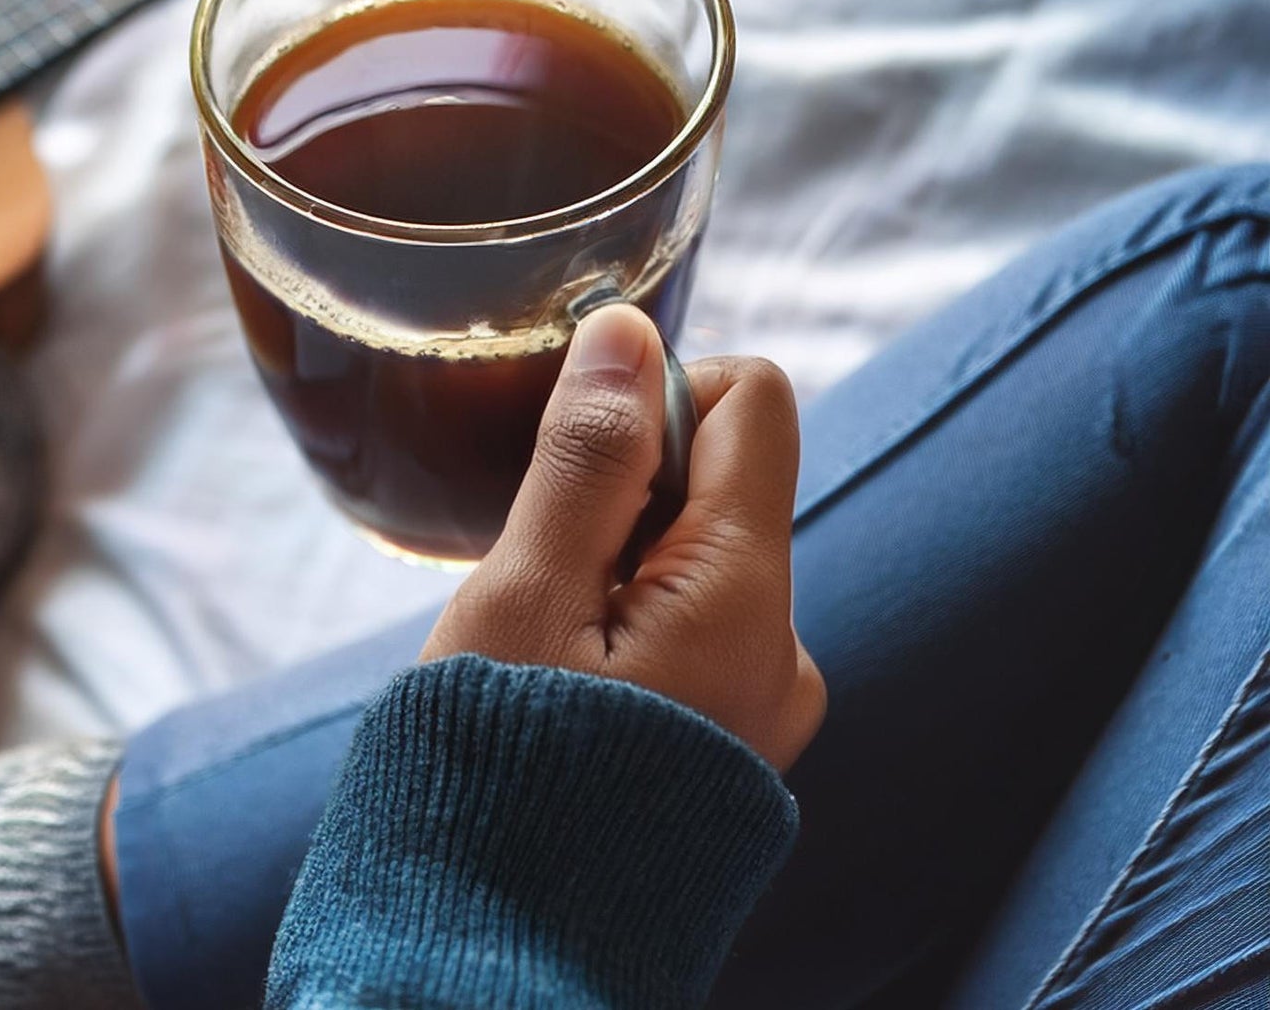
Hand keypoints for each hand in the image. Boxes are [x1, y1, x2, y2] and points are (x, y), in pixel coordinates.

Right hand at [421, 304, 824, 771]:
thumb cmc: (492, 773)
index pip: (752, 401)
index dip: (654, 396)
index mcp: (745, 595)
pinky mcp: (731, 750)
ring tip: (537, 655)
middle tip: (533, 584)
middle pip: (719, 485)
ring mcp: (765, 708)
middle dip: (618, 499)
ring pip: (693, 565)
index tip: (567, 463)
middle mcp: (784, 648)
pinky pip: (688, 637)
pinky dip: (622, 634)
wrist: (495, 947)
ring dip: (612, 573)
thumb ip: (584, 459)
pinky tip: (560, 694)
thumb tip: (629, 331)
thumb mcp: (520, 597)